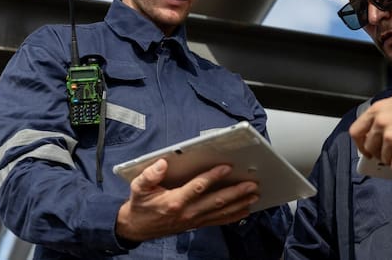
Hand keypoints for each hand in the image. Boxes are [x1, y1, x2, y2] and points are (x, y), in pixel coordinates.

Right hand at [115, 159, 259, 241]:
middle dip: (236, 192)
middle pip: (216, 201)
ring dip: (239, 203)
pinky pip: (218, 221)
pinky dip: (233, 216)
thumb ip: (149, 175)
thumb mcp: (138, 187)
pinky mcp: (196, 224)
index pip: (198, 187)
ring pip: (221, 211)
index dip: (213, 176)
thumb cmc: (141, 205)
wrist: (138, 228)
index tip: (227, 167)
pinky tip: (245, 209)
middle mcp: (187, 212)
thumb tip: (162, 163)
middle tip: (251, 183)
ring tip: (254, 195)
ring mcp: (194, 220)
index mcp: (174, 201)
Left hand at [349, 91, 391, 171]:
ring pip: (384, 159)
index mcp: (377, 109)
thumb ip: (384, 116)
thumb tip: (376, 131)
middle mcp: (381, 122)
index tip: (366, 150)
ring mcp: (391, 136)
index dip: (360, 144)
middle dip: (381, 153)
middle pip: (370, 147)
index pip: (356, 131)